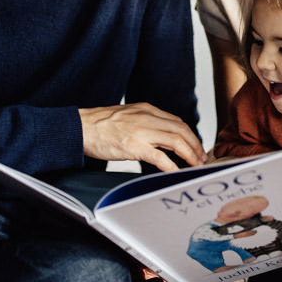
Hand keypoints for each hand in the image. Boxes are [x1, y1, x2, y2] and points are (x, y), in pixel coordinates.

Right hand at [78, 102, 206, 171]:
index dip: (191, 135)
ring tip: (195, 165)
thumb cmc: (101, 125)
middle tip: (201, 159)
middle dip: (195, 146)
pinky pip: (160, 157)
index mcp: (147, 109)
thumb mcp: (128, 116)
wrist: (81, 127)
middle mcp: (147, 117)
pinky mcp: (134, 146)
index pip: (177, 121)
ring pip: (176, 141)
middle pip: (182, 130)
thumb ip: (146, 122)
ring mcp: (141, 131)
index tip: (196, 147)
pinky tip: (176, 172)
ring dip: (190, 155)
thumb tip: (162, 138)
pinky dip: (172, 165)